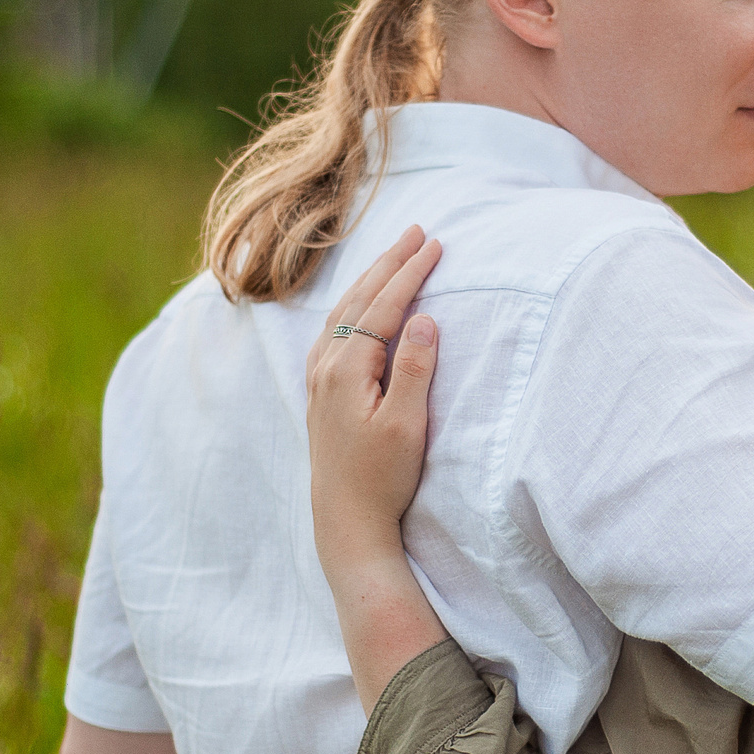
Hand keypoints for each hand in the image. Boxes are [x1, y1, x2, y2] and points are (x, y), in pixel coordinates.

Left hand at [306, 226, 442, 579]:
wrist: (345, 522)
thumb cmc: (381, 478)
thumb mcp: (407, 425)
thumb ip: (415, 368)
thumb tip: (424, 317)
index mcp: (348, 370)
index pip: (384, 307)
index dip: (410, 273)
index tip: (434, 245)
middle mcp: (326, 368)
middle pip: (359, 300)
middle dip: (389, 263)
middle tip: (417, 232)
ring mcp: (319, 381)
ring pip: (342, 314)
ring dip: (369, 281)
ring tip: (393, 256)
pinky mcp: (320, 396)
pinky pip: (333, 333)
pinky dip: (351, 308)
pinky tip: (356, 308)